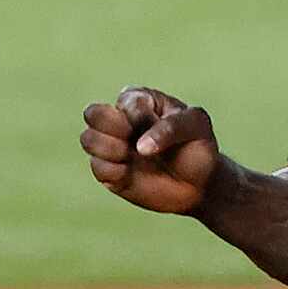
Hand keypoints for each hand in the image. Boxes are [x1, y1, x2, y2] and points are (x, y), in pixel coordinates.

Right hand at [79, 87, 222, 214]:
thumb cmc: (197, 149)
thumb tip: (139, 147)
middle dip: (113, 128)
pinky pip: (96, 167)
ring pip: (87, 139)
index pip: (126, 101)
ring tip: (134, 157)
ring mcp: (112, 145)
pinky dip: (114, 172)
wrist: (200, 187)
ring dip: (111, 150)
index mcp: (140, 101)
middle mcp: (120, 120)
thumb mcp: (197, 127)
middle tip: (133, 140)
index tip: (161, 129)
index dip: (140, 117)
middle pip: (93, 113)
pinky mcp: (109, 171)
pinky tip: (130, 174)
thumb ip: (172, 127)